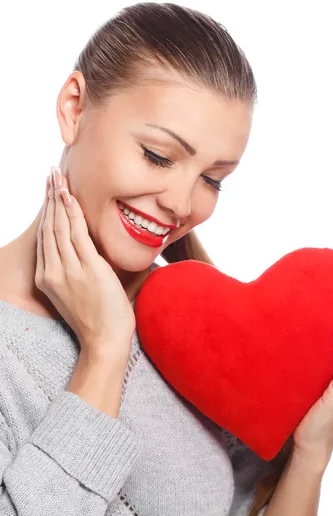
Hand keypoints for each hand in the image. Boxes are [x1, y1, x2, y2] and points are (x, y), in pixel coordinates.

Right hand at [35, 167, 135, 359]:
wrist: (105, 341)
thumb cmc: (98, 319)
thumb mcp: (78, 293)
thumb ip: (77, 271)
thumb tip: (91, 250)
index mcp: (47, 279)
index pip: (45, 238)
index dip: (46, 212)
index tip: (50, 192)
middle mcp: (52, 272)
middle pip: (49, 227)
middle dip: (50, 197)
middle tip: (51, 174)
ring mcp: (68, 270)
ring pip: (59, 227)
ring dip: (58, 198)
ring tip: (58, 177)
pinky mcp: (88, 268)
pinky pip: (77, 234)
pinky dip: (72, 214)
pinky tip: (69, 197)